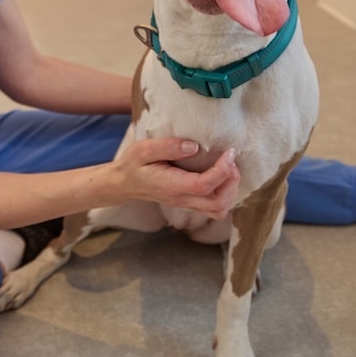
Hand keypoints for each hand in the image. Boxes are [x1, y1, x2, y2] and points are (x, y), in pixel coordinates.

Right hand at [116, 138, 240, 216]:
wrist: (124, 184)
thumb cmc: (133, 164)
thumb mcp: (144, 150)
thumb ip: (169, 147)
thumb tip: (194, 146)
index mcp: (172, 186)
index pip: (204, 185)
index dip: (222, 170)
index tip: (229, 152)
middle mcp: (182, 199)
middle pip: (217, 204)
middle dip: (231, 182)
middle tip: (231, 160)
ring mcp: (186, 204)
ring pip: (218, 210)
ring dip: (230, 191)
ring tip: (229, 168)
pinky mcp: (189, 203)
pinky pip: (214, 208)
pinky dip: (225, 195)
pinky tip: (222, 176)